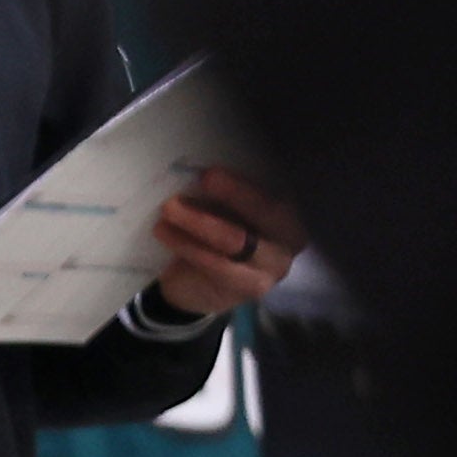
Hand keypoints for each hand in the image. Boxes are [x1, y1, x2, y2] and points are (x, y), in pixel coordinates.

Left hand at [148, 165, 301, 315]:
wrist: (199, 288)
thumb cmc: (214, 238)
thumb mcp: (223, 210)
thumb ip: (223, 194)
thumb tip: (198, 169)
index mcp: (290, 210)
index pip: (277, 189)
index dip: (248, 179)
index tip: (216, 169)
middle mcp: (292, 236)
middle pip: (268, 211)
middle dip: (235, 193)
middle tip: (205, 178)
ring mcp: (275, 265)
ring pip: (236, 239)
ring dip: (198, 221)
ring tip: (169, 209)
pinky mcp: (252, 286)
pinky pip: (217, 264)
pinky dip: (187, 245)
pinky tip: (164, 231)